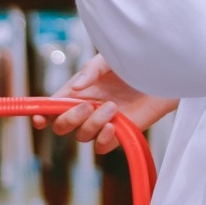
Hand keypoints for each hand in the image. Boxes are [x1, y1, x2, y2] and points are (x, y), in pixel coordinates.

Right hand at [33, 54, 178, 153]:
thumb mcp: (110, 58)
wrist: (166, 74)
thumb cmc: (136, 61)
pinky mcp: (120, 132)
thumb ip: (91, 70)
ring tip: (112, 106)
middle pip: (61, 126)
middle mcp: (88, 107)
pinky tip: (114, 124)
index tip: (39, 117)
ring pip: (82, 136)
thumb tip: (75, 88)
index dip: (42, 113)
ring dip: (92, 123)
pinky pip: (101, 146)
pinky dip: (104, 138)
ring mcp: (103, 121)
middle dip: (69, 119)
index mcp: (80, 89)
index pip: (53, 105)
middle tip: (87, 105)